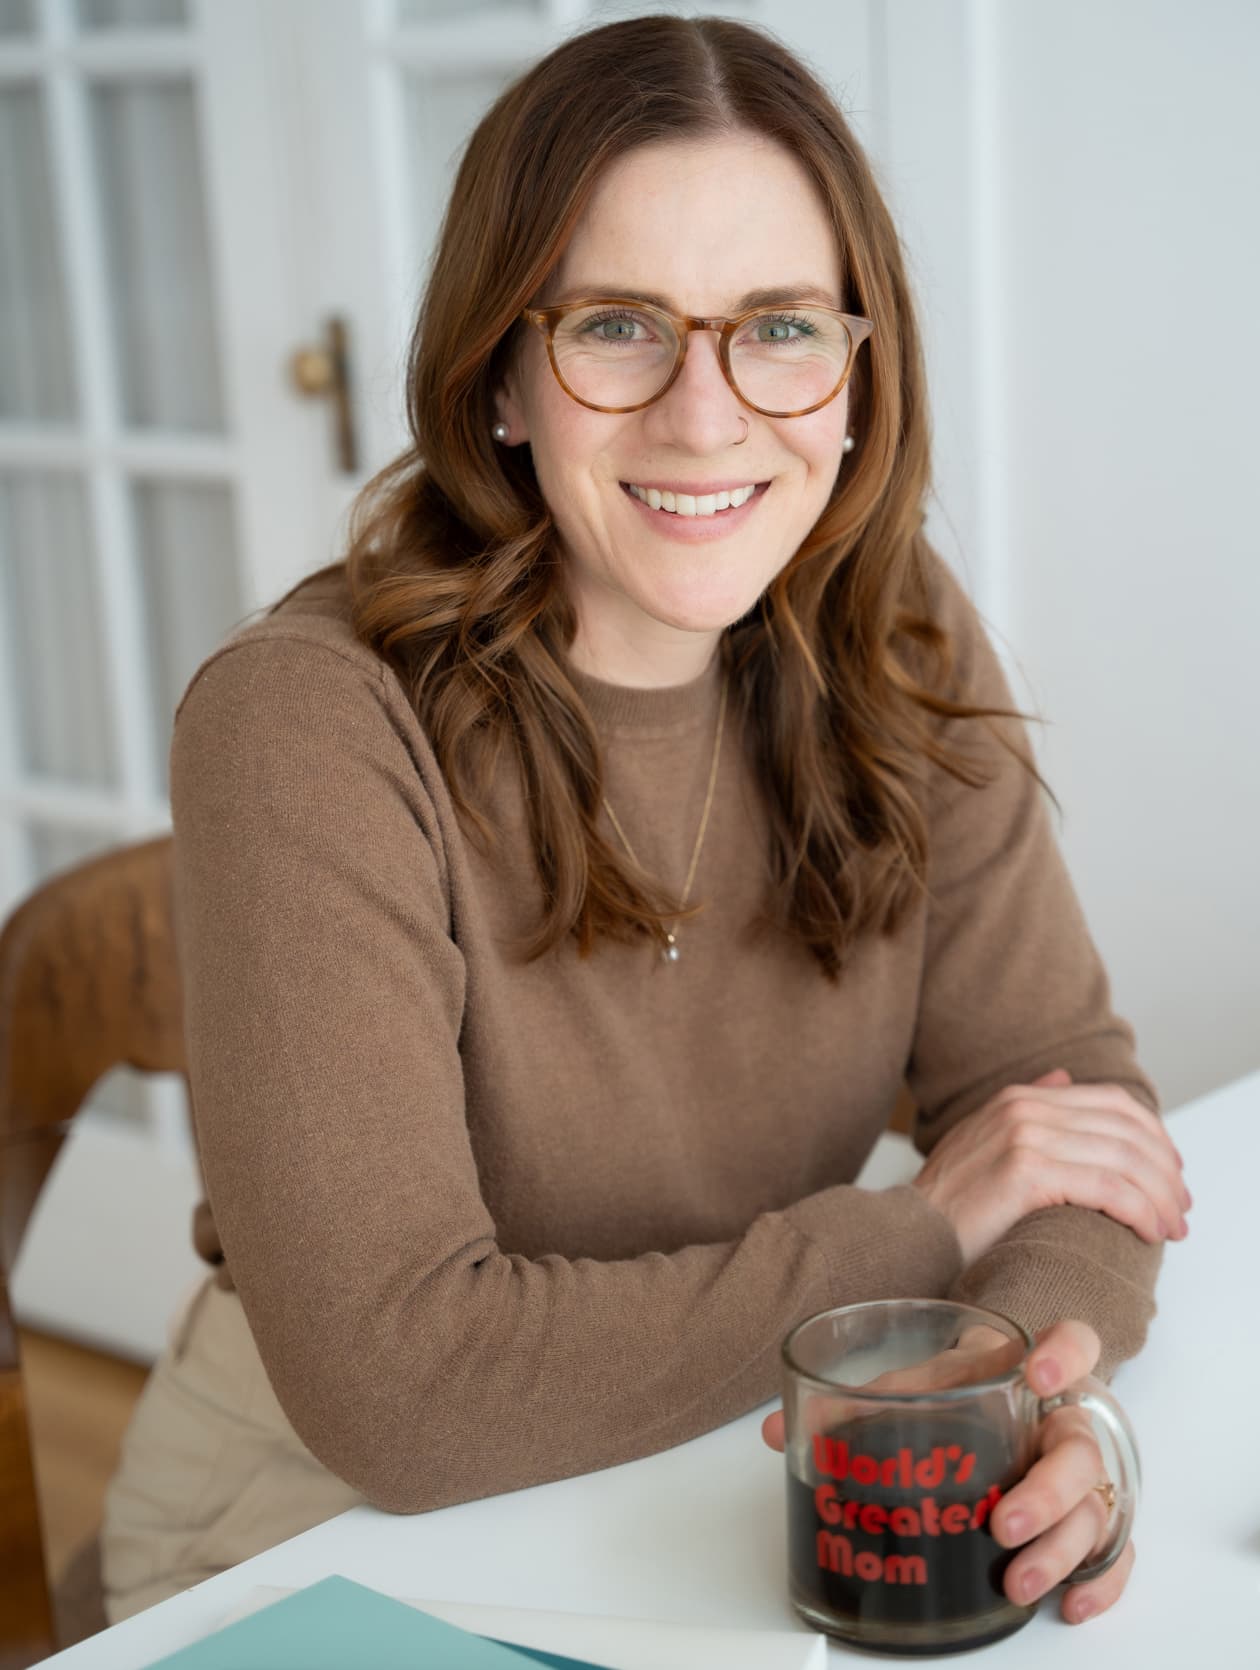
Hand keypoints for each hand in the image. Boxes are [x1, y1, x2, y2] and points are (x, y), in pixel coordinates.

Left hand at [760, 1319, 1132, 1624]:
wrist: (1006, 1392)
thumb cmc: (960, 1388)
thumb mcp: (916, 1383)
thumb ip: (857, 1401)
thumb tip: (773, 1432)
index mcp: (1030, 1371)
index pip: (1075, 1341)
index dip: (1064, 1354)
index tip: (1035, 1374)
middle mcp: (1069, 1419)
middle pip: (1083, 1451)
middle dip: (1047, 1491)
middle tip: (1001, 1519)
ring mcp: (1089, 1472)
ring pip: (1098, 1510)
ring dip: (1061, 1548)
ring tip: (1015, 1579)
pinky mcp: (1095, 1517)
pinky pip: (1117, 1553)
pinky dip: (1100, 1581)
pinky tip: (1070, 1602)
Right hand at [910, 1068, 1189, 1265]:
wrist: (910, 1233)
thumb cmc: (951, 1204)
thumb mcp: (988, 1141)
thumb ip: (1030, 1109)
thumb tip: (1063, 1078)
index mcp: (1021, 1098)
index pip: (1113, 1103)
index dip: (1155, 1137)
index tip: (1172, 1175)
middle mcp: (1025, 1108)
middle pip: (1127, 1128)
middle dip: (1165, 1171)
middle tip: (1180, 1209)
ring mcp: (1024, 1136)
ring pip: (1123, 1158)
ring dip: (1159, 1196)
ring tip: (1171, 1228)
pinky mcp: (1026, 1172)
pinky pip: (1106, 1186)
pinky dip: (1138, 1209)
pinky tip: (1147, 1231)